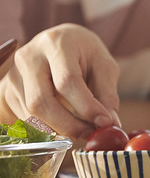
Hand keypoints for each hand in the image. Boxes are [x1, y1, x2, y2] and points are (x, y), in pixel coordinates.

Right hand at [0, 24, 119, 138]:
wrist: (59, 43)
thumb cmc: (84, 53)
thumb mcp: (103, 65)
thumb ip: (107, 93)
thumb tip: (110, 123)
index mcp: (56, 43)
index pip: (67, 81)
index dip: (86, 106)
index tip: (104, 122)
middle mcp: (29, 57)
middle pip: (42, 101)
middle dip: (69, 124)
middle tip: (91, 134)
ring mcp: (14, 75)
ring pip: (31, 114)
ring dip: (59, 129)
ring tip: (83, 130)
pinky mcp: (8, 91)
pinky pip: (25, 119)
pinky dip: (47, 128)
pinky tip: (66, 125)